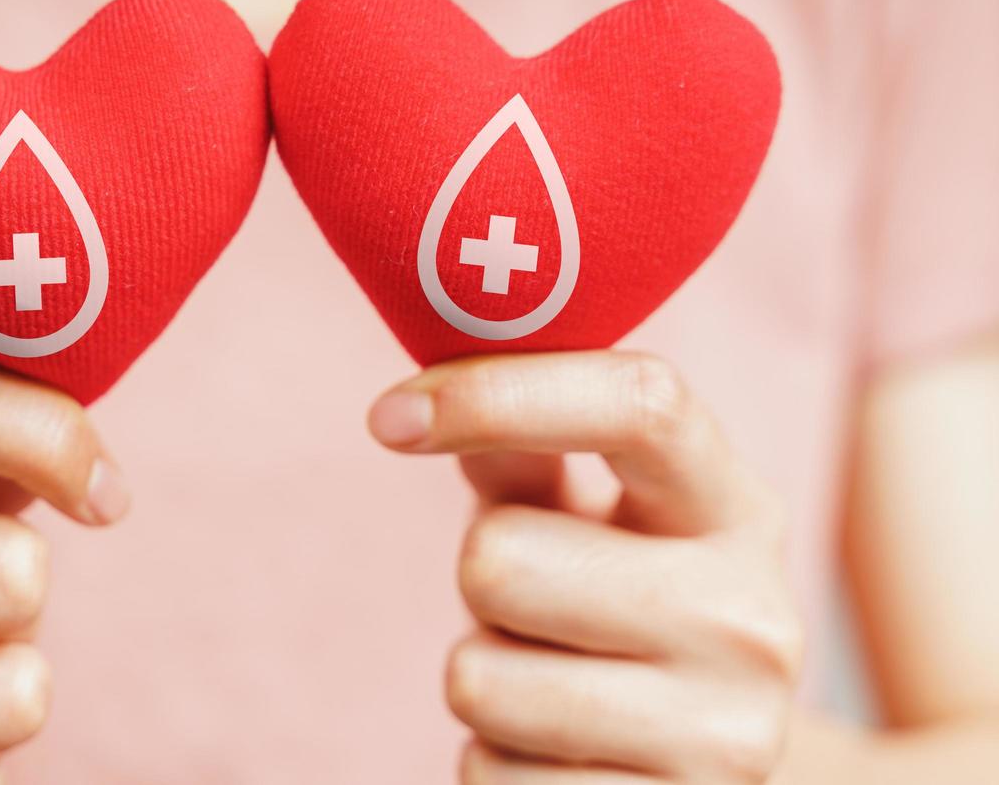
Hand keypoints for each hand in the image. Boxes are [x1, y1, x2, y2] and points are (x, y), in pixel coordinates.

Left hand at [369, 352, 802, 782]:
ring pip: (476, 680)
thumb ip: (521, 446)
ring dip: (482, 678)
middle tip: (535, 606)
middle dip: (480, 579)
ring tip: (550, 680)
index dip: (498, 394)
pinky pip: (489, 776)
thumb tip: (425, 396)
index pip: (637, 405)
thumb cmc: (614, 602)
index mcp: (733, 508)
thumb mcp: (583, 515)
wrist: (700, 764)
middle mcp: (751, 619)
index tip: (391, 416)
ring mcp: (725, 739)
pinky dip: (495, 765)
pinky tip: (560, 756)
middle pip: (499, 558)